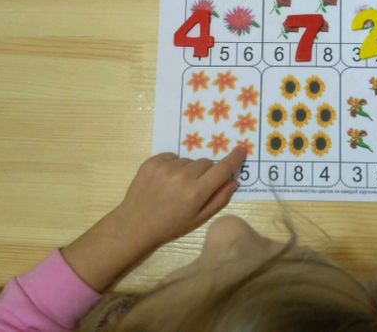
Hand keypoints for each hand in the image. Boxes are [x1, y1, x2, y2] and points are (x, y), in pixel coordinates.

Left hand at [114, 148, 247, 249]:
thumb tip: (234, 181)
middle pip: (206, 163)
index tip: (241, 149)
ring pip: (188, 161)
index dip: (234, 158)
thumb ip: (218, 199)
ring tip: (175, 186)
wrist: (134, 225)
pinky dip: (172, 165)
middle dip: (205, 172)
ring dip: (187, 170)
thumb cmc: (169, 226)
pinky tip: (164, 181)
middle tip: (194, 187)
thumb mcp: (198, 219)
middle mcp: (183, 177)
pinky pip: (172, 156)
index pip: (222, 169)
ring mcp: (166, 168)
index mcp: (196, 193)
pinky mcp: (152, 162)